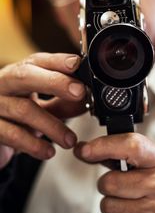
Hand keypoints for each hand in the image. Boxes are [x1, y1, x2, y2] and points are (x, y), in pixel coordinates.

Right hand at [0, 52, 85, 168]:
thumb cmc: (17, 112)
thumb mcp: (41, 104)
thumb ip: (63, 102)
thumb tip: (87, 100)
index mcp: (19, 72)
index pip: (38, 61)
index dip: (58, 61)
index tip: (77, 64)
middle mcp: (3, 83)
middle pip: (25, 75)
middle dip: (55, 82)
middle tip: (80, 92)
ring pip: (23, 109)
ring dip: (52, 125)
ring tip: (70, 140)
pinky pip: (11, 134)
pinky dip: (33, 144)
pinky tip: (48, 151)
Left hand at [74, 133, 154, 212]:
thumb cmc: (151, 176)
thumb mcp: (139, 158)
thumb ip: (110, 151)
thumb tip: (81, 150)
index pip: (132, 146)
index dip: (104, 147)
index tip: (85, 150)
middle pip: (112, 182)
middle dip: (105, 183)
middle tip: (116, 183)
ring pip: (110, 207)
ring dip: (108, 203)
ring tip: (122, 198)